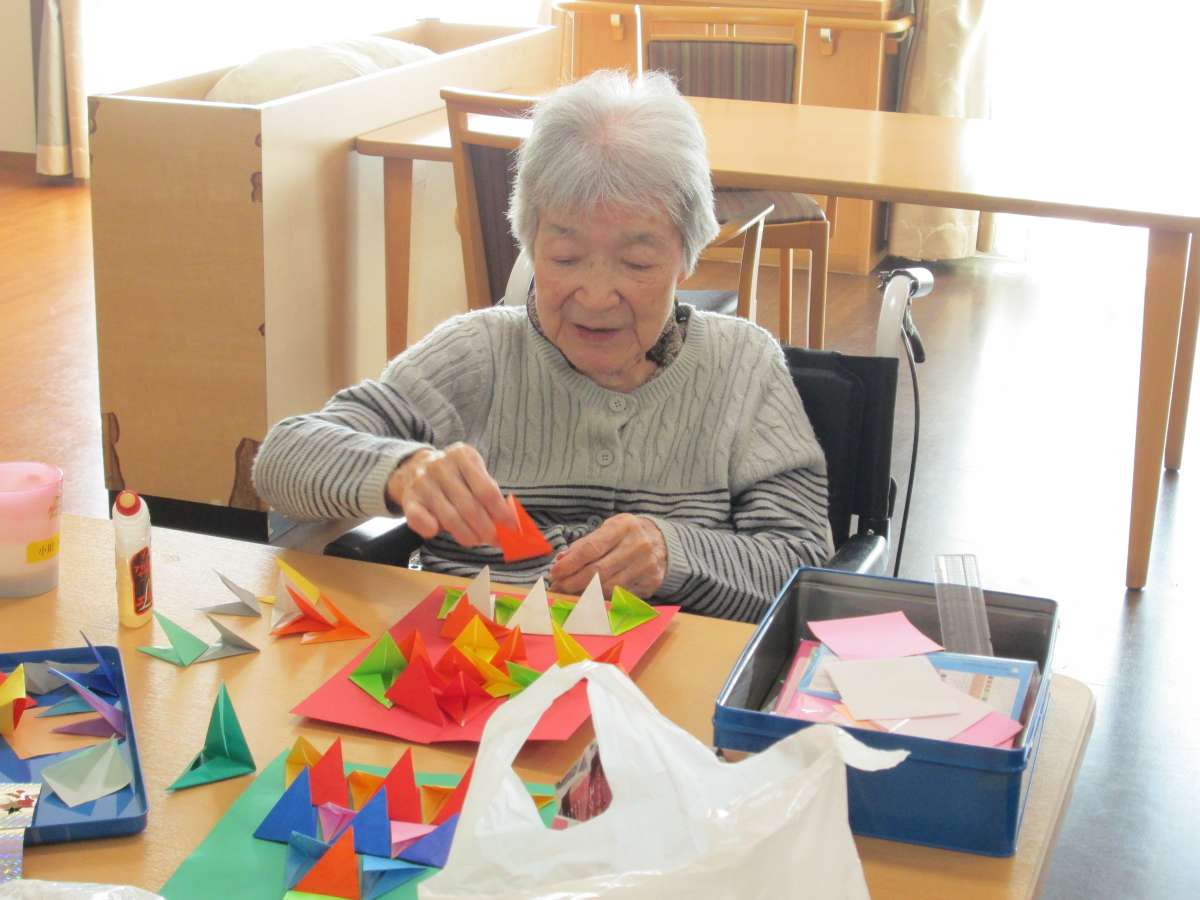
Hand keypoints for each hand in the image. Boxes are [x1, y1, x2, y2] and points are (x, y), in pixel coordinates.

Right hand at [386, 443, 515, 546]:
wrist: (413, 467)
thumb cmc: (453, 475)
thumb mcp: (472, 471)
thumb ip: (488, 492)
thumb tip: (508, 521)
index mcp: (461, 455)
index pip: (486, 490)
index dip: (501, 513)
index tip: (511, 528)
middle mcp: (440, 466)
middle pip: (470, 507)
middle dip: (486, 529)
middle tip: (495, 540)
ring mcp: (422, 482)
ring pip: (450, 518)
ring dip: (467, 535)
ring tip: (477, 540)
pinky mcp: (409, 499)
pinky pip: (421, 521)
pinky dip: (432, 530)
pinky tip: (440, 532)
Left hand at [548, 514, 666, 597]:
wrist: (664, 541)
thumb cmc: (628, 534)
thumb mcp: (609, 528)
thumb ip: (585, 543)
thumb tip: (561, 560)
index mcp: (624, 527)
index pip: (591, 548)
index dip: (569, 564)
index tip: (554, 572)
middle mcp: (638, 546)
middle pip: (597, 572)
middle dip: (572, 582)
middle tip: (558, 587)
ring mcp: (646, 567)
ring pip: (607, 587)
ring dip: (584, 593)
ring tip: (570, 593)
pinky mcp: (650, 583)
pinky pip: (620, 596)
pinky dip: (602, 598)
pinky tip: (591, 597)